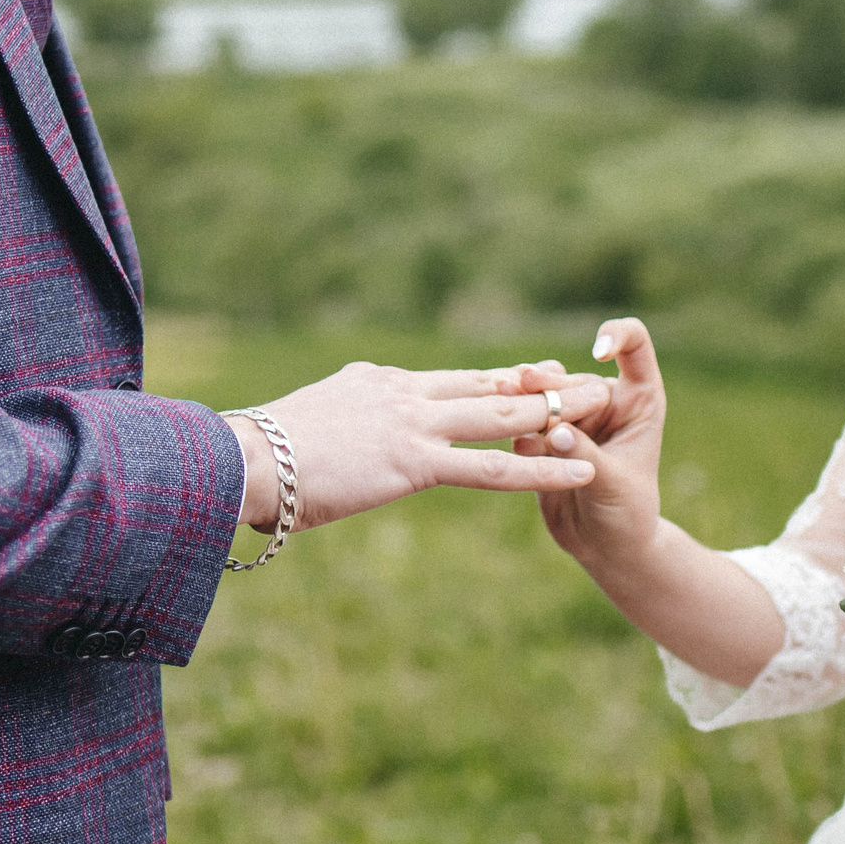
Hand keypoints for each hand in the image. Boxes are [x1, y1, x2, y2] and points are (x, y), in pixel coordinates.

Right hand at [228, 362, 613, 532]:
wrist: (240, 461)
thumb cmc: (257, 458)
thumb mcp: (306, 430)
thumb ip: (338, 424)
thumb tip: (337, 434)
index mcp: (379, 385)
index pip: (453, 381)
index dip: (499, 378)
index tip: (535, 374)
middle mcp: (404, 394)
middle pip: (489, 384)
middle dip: (543, 383)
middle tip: (588, 379)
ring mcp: (414, 424)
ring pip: (503, 414)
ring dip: (558, 411)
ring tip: (604, 406)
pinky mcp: (416, 462)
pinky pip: (493, 467)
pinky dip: (543, 467)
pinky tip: (581, 469)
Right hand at [500, 318, 665, 575]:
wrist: (604, 546)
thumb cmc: (628, 514)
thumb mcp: (614, 486)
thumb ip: (586, 456)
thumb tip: (555, 431)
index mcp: (637, 401)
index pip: (632, 347)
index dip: (617, 336)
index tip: (597, 350)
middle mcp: (603, 402)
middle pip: (573, 375)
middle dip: (549, 380)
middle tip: (521, 383)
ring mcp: (571, 418)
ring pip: (542, 397)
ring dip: (522, 396)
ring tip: (501, 393)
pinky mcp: (541, 437)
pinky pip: (522, 421)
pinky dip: (510, 421)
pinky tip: (500, 431)